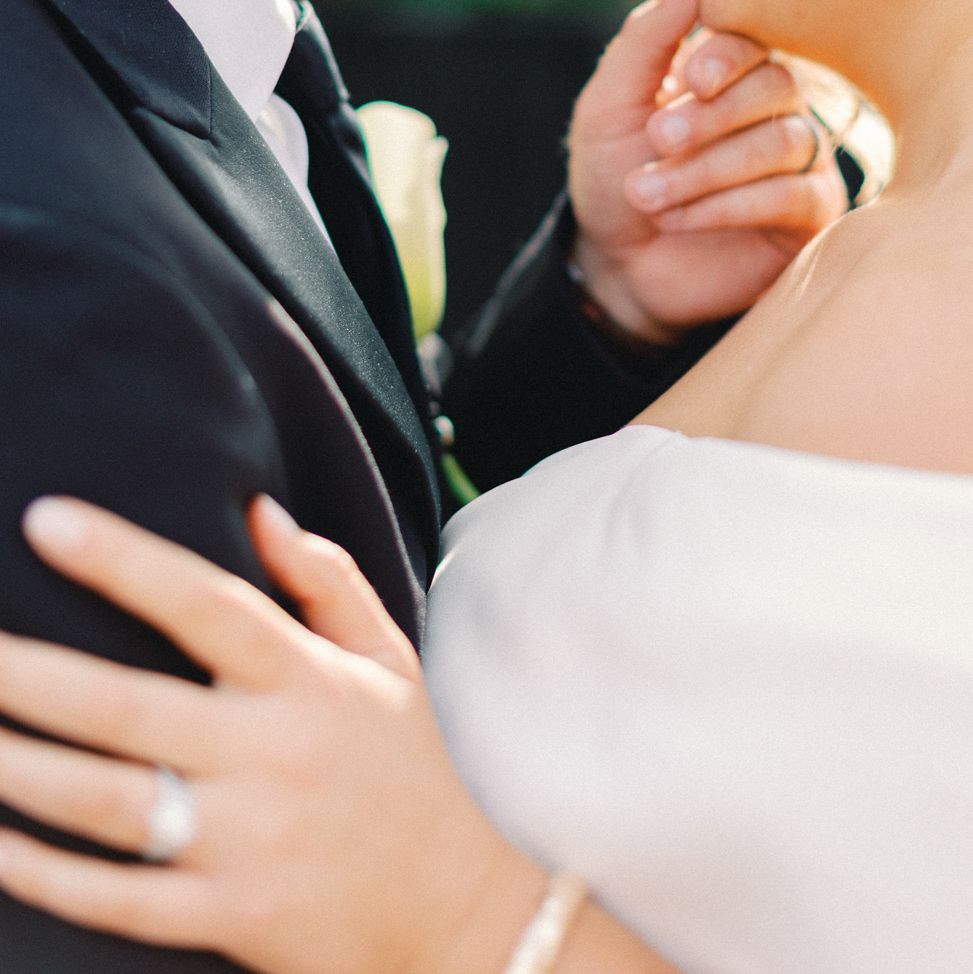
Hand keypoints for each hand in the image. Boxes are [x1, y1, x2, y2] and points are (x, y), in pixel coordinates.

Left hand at [0, 496, 547, 973]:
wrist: (475, 913)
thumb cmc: (421, 769)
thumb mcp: (391, 660)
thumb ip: (325, 580)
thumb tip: (258, 507)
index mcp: (307, 679)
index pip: (204, 601)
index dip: (122, 559)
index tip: (44, 518)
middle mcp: (275, 753)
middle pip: (128, 706)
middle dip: (31, 676)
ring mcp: (252, 841)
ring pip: (110, 803)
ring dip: (23, 771)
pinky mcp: (235, 917)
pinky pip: (121, 899)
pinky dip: (50, 877)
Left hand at [567, 0, 847, 340]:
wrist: (616, 263)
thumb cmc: (613, 171)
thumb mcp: (610, 101)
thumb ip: (649, 36)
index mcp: (731, 67)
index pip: (755, 37)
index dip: (728, 53)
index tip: (689, 79)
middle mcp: (775, 105)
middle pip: (777, 85)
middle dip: (710, 116)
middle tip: (656, 140)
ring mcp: (799, 159)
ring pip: (783, 141)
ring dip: (707, 168)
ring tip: (647, 192)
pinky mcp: (810, 215)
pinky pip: (794, 194)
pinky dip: (730, 204)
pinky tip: (679, 218)